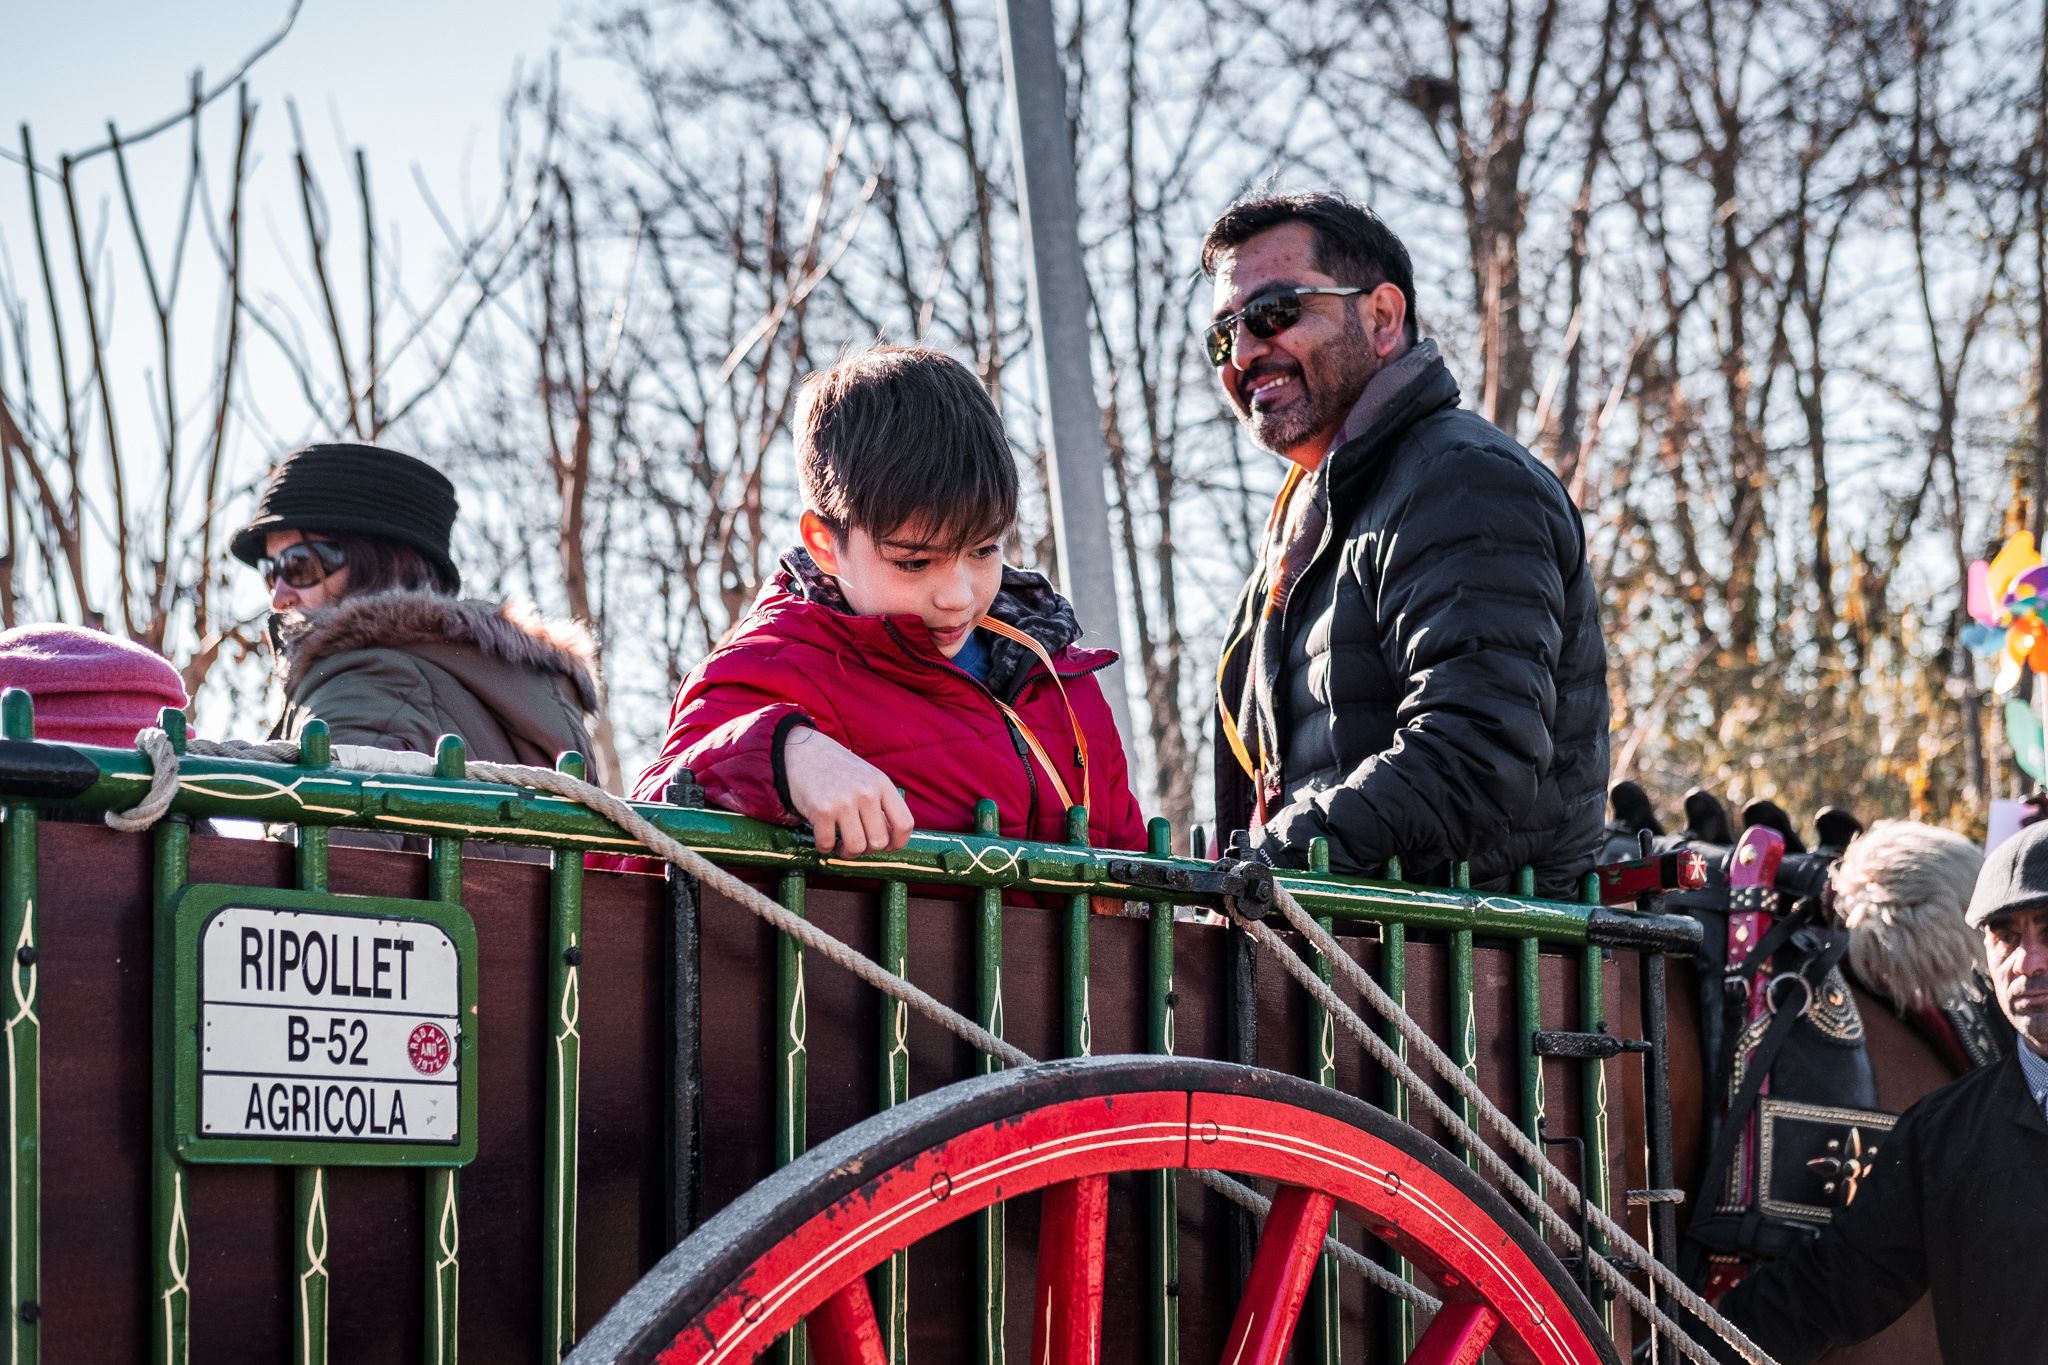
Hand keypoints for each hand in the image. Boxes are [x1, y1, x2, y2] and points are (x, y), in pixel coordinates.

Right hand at [783, 727, 914, 855]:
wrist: (803, 752)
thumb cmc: (838, 770)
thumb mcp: (868, 778)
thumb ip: (881, 804)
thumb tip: (889, 839)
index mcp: (882, 784)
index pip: (904, 824)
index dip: (897, 843)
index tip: (887, 847)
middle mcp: (866, 792)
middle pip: (879, 842)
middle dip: (867, 850)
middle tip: (856, 843)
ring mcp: (844, 801)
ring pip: (856, 847)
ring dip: (847, 853)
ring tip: (840, 844)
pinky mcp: (821, 810)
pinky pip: (828, 844)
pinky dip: (824, 847)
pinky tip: (823, 837)